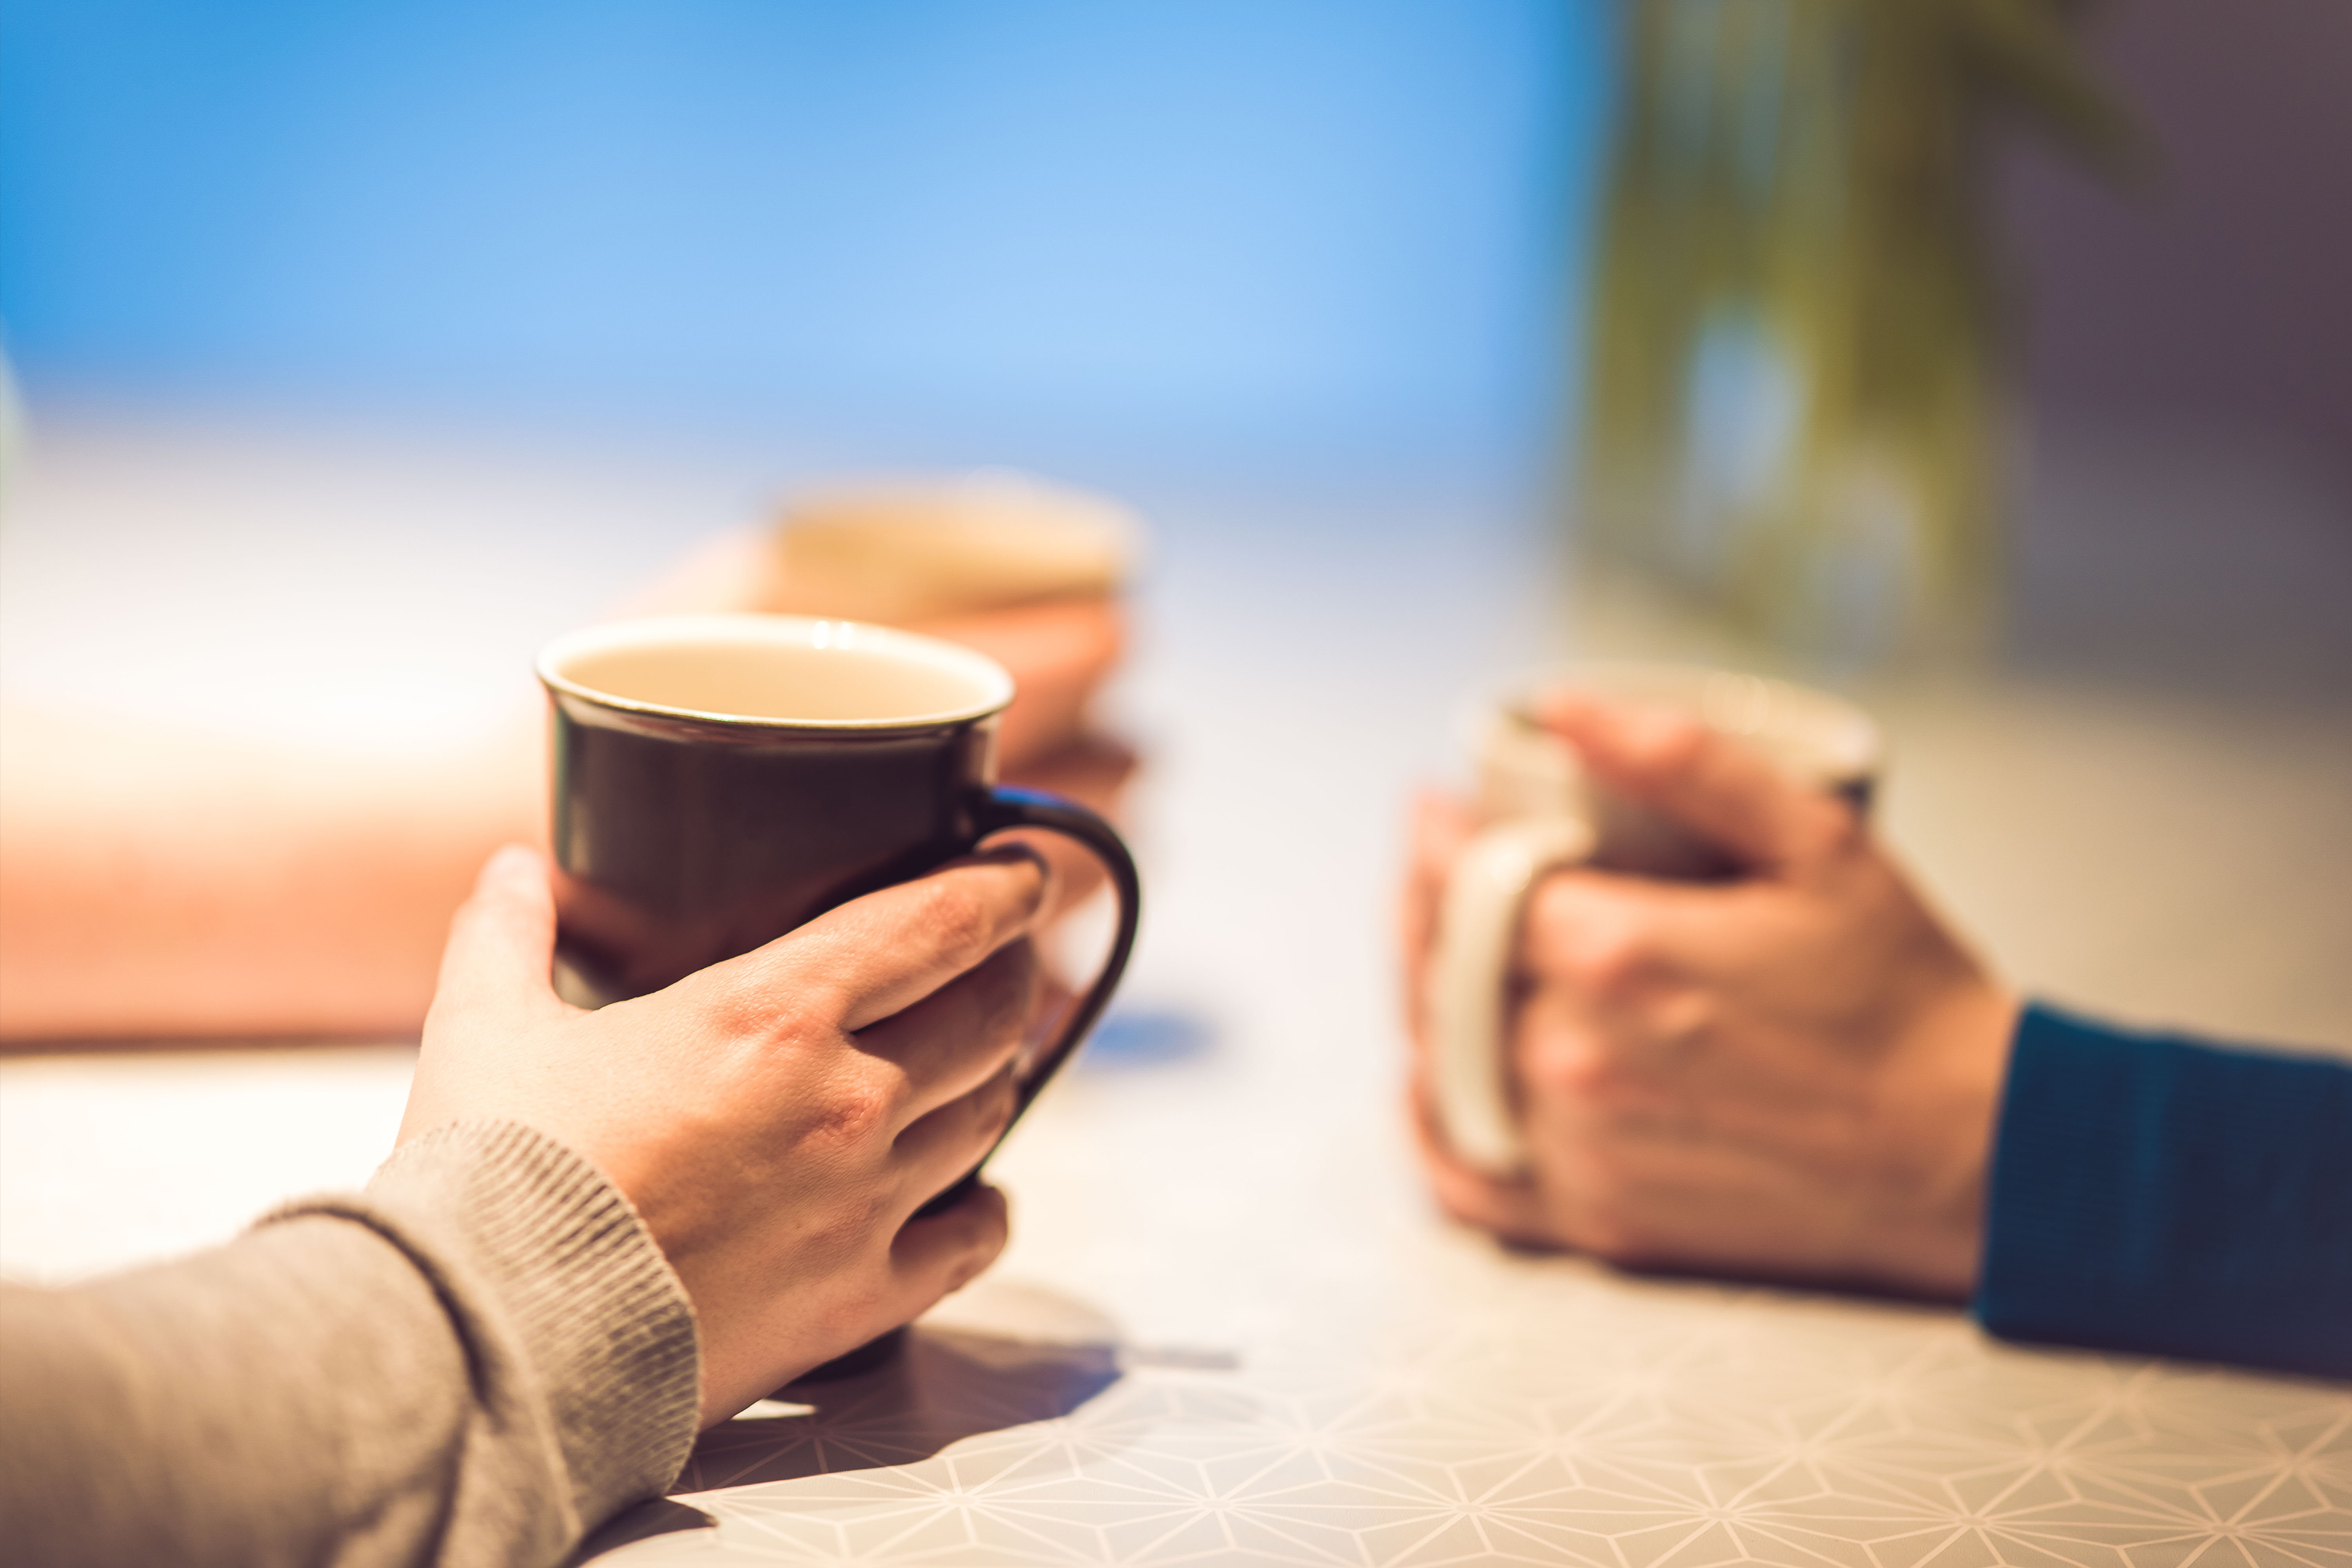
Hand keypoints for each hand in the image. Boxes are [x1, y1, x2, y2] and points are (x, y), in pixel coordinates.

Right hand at [403, 843, 1047, 1423]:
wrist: (492, 1342)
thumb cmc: (493, 1176)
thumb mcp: (484, 1029)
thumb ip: (507, 934)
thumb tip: (513, 868)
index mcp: (774, 1013)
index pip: (938, 923)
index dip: (1000, 888)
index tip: (1025, 870)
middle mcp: (848, 1100)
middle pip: (991, 1014)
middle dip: (1012, 972)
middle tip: (1007, 955)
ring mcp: (866, 1204)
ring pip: (990, 1113)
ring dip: (999, 1072)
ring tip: (988, 1053)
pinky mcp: (859, 1300)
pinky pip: (971, 1241)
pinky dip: (988, 1208)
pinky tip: (979, 1196)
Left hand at [1401, 695, 2017, 1298]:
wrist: (1973, 1154)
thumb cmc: (1902, 997)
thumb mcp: (1815, 842)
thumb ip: (1681, 760)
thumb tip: (1563, 706)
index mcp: (1616, 955)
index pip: (1467, 882)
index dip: (1435, 838)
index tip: (1433, 807)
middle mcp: (1575, 1057)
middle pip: (1438, 970)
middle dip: (1419, 908)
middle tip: (1429, 869)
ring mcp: (1579, 1148)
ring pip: (1442, 1064)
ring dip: (1422, 1002)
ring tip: (1432, 953)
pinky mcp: (1597, 1224)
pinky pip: (1468, 1181)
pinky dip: (1431, 1129)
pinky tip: (1424, 1086)